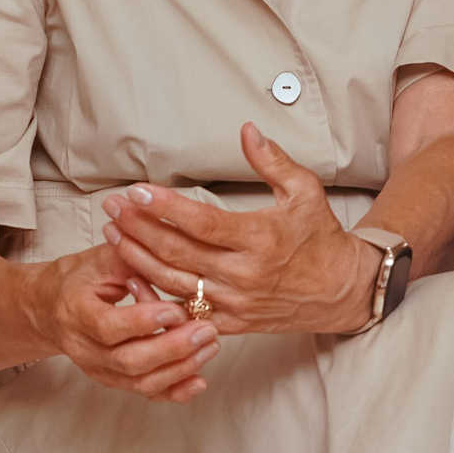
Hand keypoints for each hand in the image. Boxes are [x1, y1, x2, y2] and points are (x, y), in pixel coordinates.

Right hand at [32, 244, 219, 402]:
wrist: (50, 307)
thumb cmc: (80, 277)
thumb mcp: (100, 258)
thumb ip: (131, 256)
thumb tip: (167, 251)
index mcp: (75, 311)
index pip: (108, 326)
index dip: (143, 321)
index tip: (176, 308)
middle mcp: (83, 347)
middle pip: (128, 360)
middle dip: (172, 348)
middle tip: (206, 330)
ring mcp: (97, 368)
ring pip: (139, 381)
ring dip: (179, 368)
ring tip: (210, 346)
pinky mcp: (112, 379)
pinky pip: (144, 393)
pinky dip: (174, 391)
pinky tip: (199, 380)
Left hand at [102, 124, 378, 336]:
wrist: (341, 290)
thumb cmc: (321, 237)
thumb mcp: (304, 191)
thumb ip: (272, 161)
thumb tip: (248, 130)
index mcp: (260, 238)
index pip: (201, 222)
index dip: (165, 207)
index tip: (137, 191)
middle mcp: (244, 273)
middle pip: (178, 251)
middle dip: (138, 227)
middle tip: (112, 206)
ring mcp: (235, 301)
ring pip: (173, 281)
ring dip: (137, 257)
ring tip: (111, 234)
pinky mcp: (231, 322)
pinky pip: (185, 311)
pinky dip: (155, 296)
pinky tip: (132, 276)